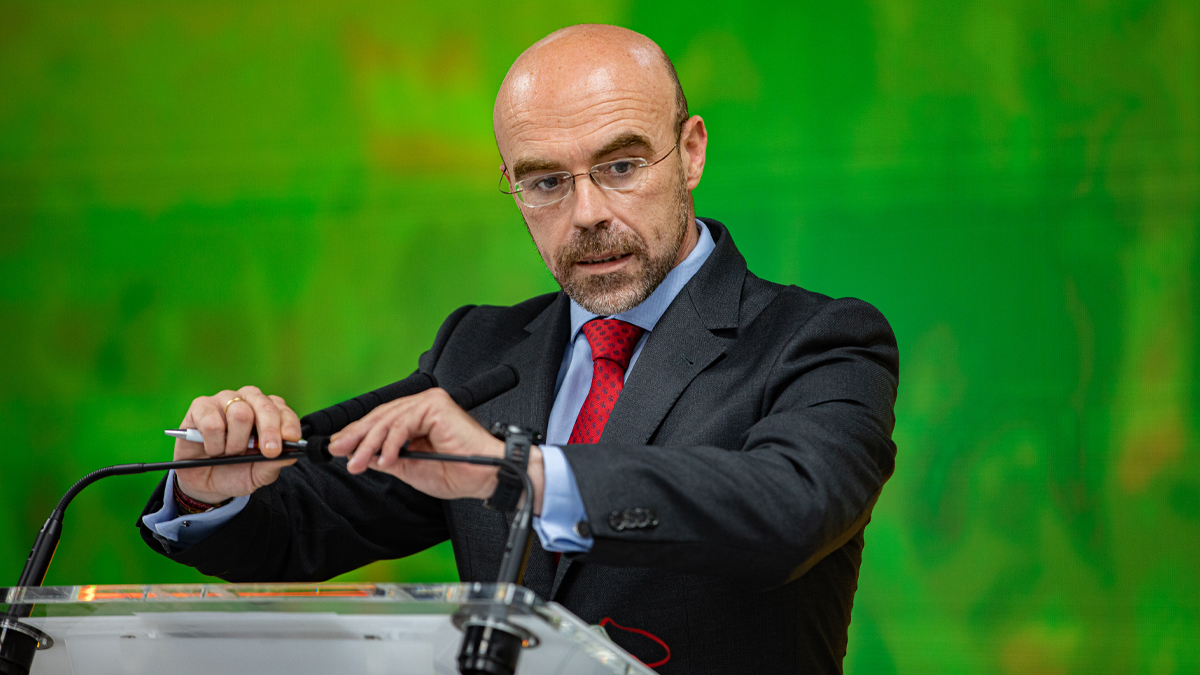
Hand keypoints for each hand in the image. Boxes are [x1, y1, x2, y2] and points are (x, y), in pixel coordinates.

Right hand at [173, 386, 300, 503]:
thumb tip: (290, 455)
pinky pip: (212, 423)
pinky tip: (212, 449)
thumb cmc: (235, 472)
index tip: (291, 440)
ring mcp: (224, 400)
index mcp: (268, 412)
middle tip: (269, 451)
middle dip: (270, 430)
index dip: (289, 425)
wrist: (204, 482)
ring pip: (240, 413)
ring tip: (229, 454)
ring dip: (237, 443)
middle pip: (264, 405)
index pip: (283, 411)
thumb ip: (273, 464)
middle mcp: (248, 401)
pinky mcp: (200, 407)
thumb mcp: (258, 474)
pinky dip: (215, 443)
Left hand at [328, 388, 544, 512]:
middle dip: (357, 438)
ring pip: (389, 421)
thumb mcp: (411, 468)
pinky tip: (383, 459)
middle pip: (381, 418)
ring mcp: (430, 403)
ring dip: (370, 444)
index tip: (339, 449)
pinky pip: (404, 424)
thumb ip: (388, 459)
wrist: (486, 476)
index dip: (358, 434)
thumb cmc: (459, 472)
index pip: (382, 421)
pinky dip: (391, 443)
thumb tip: (362, 456)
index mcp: (419, 416)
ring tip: (358, 462)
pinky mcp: (435, 407)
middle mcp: (424, 405)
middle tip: (339, 452)